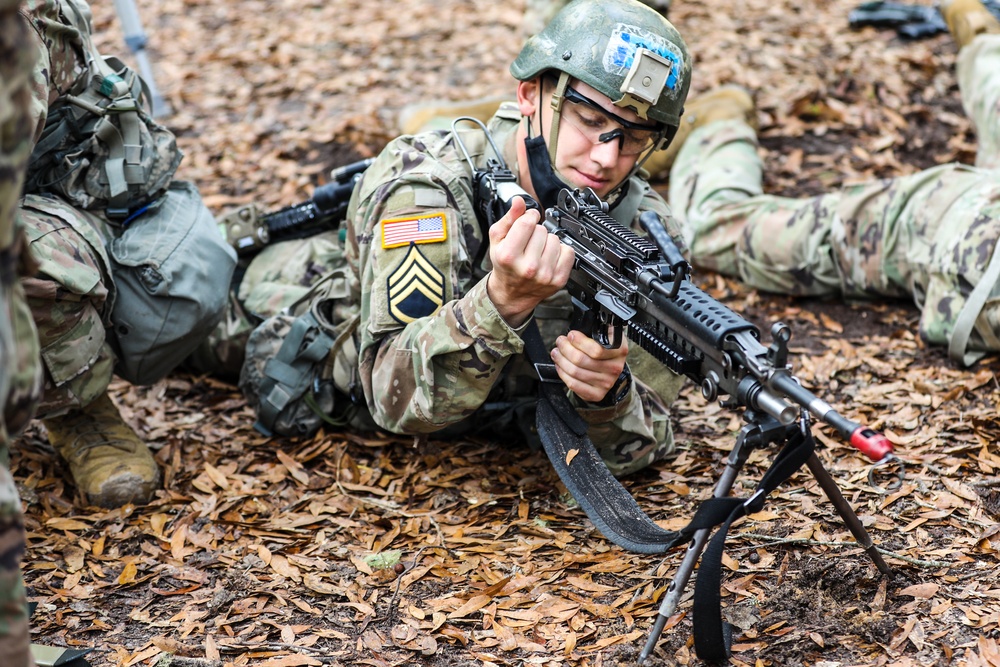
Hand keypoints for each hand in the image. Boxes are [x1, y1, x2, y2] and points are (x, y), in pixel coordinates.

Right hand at [486, 196, 574, 326]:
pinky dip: (561, 251)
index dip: (529, 216)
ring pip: (556, 240)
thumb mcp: (498, 239)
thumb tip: (519, 201)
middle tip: (529, 242)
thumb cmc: (505, 264)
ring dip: (548, 241)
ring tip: (538, 250)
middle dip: (536, 231)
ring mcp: (544, 275)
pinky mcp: (558, 280)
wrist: (512, 293)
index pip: (527, 222)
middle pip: (542, 230)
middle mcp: (528, 267)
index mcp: (509, 256)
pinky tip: (549, 257)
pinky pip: (569, 252)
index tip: (529, 219)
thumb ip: (509, 218)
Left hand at [551, 330, 628, 403]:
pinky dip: (563, 374)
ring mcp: (607, 383)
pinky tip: (560, 366)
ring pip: (575, 372)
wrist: (611, 369)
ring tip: (557, 353)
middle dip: (565, 348)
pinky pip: (574, 384)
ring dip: (561, 360)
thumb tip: (573, 334)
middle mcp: (615, 368)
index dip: (578, 341)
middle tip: (560, 342)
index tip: (570, 335)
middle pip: (581, 360)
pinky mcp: (597, 394)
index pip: (596, 349)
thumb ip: (594, 331)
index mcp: (620, 350)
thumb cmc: (604, 349)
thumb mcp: (606, 336)